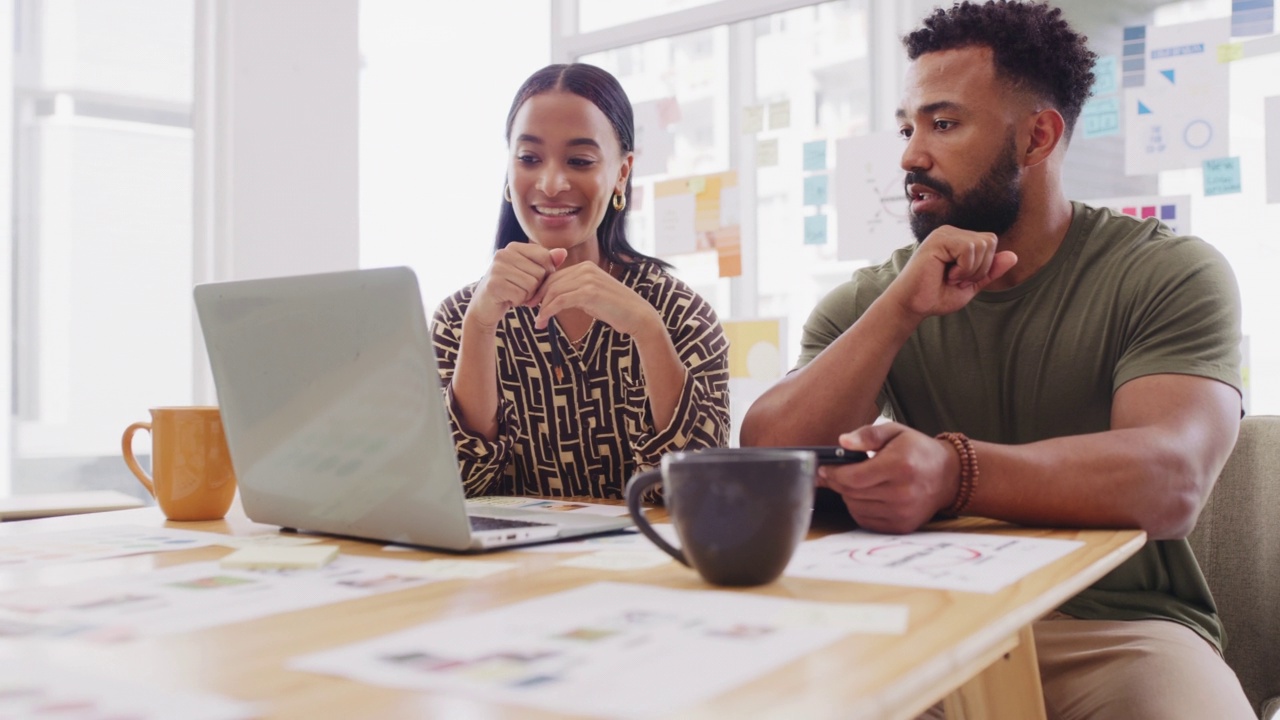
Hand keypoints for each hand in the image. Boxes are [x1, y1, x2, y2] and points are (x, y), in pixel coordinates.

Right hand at [466, 245, 567, 329]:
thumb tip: (563, 252)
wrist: (485, 306)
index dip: (545, 273)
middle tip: (520, 289)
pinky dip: (518, 302)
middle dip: (535, 287)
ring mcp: (497, 268)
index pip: (544, 256)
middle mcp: (503, 254)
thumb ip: (546, 262)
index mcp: (513, 247)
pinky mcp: (494, 284)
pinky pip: (521, 295)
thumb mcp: (530, 272)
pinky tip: (508, 300)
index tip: (533, 279)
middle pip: (540, 273)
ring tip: (514, 294)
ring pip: (532, 284)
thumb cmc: (511, 288)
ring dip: (527, 295)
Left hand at [531, 262, 662, 339]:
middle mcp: (586, 269)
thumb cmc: (615, 309)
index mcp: (586, 267)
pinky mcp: (589, 292)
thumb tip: (554, 299)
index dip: (541, 289)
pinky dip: (548, 312)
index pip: (555, 275)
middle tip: (530, 312)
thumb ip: (574, 292)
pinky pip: (559, 301)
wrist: (638, 316)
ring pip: (553, 291)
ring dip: (542, 308)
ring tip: (538, 322)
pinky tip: (543, 322)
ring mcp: (588, 279)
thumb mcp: (591, 296)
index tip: (533, 303)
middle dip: (538, 297)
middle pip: (551, 281)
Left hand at [815, 422, 959, 533]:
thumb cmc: (917, 450)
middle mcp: (902, 493)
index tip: (824, 467)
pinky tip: (865, 495)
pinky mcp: (901, 526)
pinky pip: (866, 520)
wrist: (948, 476)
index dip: (833, 473)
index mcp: (899, 466)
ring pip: (855, 508)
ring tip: (854, 482)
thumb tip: (842, 442)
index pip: (853, 477)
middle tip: (831, 473)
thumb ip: (867, 434)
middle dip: (837, 482)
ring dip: (848, 495)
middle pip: (851, 493)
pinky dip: (859, 508)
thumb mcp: (895, 432)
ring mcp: (902, 512)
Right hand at [885, 225, 1017, 319]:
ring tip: (950, 277)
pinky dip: (963, 268)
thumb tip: (1014, 255)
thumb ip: (990, 270)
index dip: (984, 266)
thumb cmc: (936, 296)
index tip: (962, 279)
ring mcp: (944, 233)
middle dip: (979, 268)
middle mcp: (951, 232)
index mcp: (959, 240)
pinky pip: (968, 249)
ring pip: (981, 245)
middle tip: (956, 279)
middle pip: (990, 241)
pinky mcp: (938, 240)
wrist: (913, 306)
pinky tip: (946, 274)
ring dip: (970, 270)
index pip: (990, 242)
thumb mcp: (972, 284)